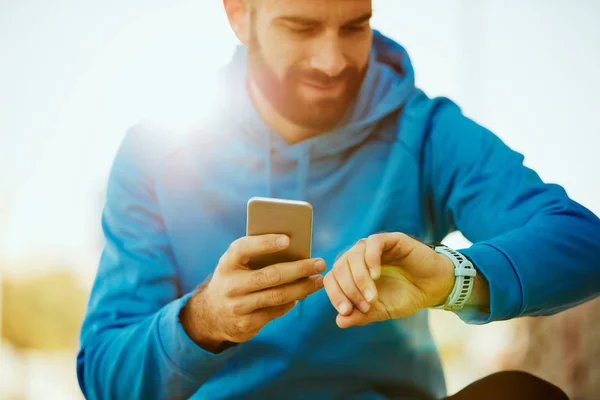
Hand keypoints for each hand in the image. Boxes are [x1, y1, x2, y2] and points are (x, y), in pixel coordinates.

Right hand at [181, 234, 325, 351]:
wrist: (210, 315)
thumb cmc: (233, 279)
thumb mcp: (235, 265)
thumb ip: (255, 255)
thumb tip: (294, 248)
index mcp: (227, 263)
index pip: (244, 248)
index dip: (265, 243)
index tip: (288, 239)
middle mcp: (231, 285)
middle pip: (271, 275)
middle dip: (300, 269)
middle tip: (320, 263)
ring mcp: (238, 306)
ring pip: (278, 296)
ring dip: (303, 288)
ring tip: (319, 281)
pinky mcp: (247, 324)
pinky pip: (276, 311)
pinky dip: (292, 302)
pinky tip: (302, 294)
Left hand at [323, 232, 454, 327]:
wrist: (434, 288)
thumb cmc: (406, 296)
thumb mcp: (381, 311)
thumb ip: (361, 315)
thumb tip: (339, 321)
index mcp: (353, 272)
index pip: (332, 278)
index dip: (335, 295)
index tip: (346, 311)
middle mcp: (360, 257)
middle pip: (339, 267)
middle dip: (349, 289)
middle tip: (364, 306)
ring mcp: (373, 246)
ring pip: (353, 255)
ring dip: (359, 279)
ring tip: (372, 297)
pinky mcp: (390, 239)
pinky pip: (372, 243)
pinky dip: (370, 260)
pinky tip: (377, 275)